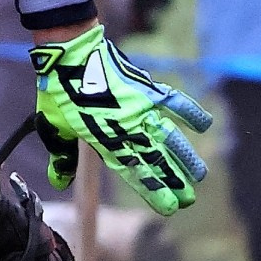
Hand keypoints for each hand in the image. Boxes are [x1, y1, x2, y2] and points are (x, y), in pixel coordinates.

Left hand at [30, 21, 210, 216]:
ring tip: (200, 176)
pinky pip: (173, 101)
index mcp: (105, 139)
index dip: (153, 190)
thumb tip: (59, 182)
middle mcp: (128, 127)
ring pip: (169, 137)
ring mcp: (141, 108)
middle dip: (174, 181)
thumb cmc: (58, 91)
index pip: (134, 171)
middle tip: (189, 199)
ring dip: (186, 157)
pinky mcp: (147, 88)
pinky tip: (206, 125)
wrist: (71, 53)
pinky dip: (191, 111)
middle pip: (156, 158)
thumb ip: (62, 156)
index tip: (170, 207)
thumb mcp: (54, 128)